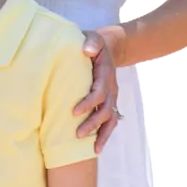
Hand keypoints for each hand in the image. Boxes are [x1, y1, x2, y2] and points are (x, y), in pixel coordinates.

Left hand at [73, 29, 119, 153]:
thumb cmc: (94, 43)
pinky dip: (105, 135)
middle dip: (93, 123)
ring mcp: (112, 96)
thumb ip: (91, 42)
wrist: (109, 46)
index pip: (98, 92)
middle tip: (77, 134)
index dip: (88, 103)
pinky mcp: (110, 101)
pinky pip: (111, 121)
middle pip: (105, 110)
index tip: (73, 111)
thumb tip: (86, 50)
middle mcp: (111, 88)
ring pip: (111, 119)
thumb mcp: (93, 38)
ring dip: (101, 133)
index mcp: (105, 74)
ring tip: (91, 148)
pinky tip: (96, 148)